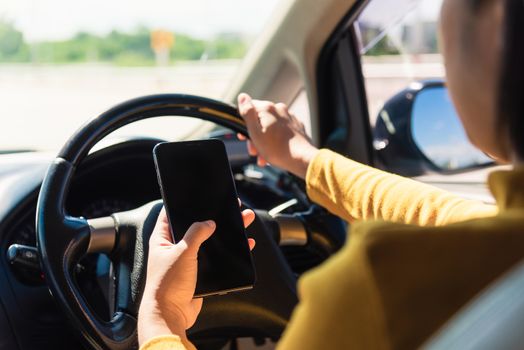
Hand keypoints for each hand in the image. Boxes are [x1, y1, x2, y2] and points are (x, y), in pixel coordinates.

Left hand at [138, 206, 255, 344]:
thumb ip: (196, 233)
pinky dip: (229, 252)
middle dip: (214, 217)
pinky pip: (215, 258)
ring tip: (243, 221)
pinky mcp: (199, 273)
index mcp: (162, 239)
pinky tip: (243, 245)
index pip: (170, 214)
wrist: (171, 314)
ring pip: (209, 242)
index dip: (183, 204)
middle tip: (231, 207)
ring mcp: (187, 261)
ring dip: (225, 234)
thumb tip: (209, 222)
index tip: (199, 195)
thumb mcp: (183, 252)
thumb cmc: (168, 284)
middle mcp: (174, 248)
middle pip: (196, 226)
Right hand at [237, 93, 318, 177]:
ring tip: (264, 156)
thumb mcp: (255, 132)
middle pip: (260, 119)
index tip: (243, 136)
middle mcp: (280, 109)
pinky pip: (282, 132)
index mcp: (267, 108)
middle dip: (255, 136)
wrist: (301, 159)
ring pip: (271, 127)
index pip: (249, 108)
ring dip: (265, 141)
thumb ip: (247, 112)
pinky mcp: (297, 127)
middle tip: (254, 150)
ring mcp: (289, 118)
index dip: (244, 122)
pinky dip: (276, 141)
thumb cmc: (277, 149)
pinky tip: (275, 152)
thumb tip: (242, 97)